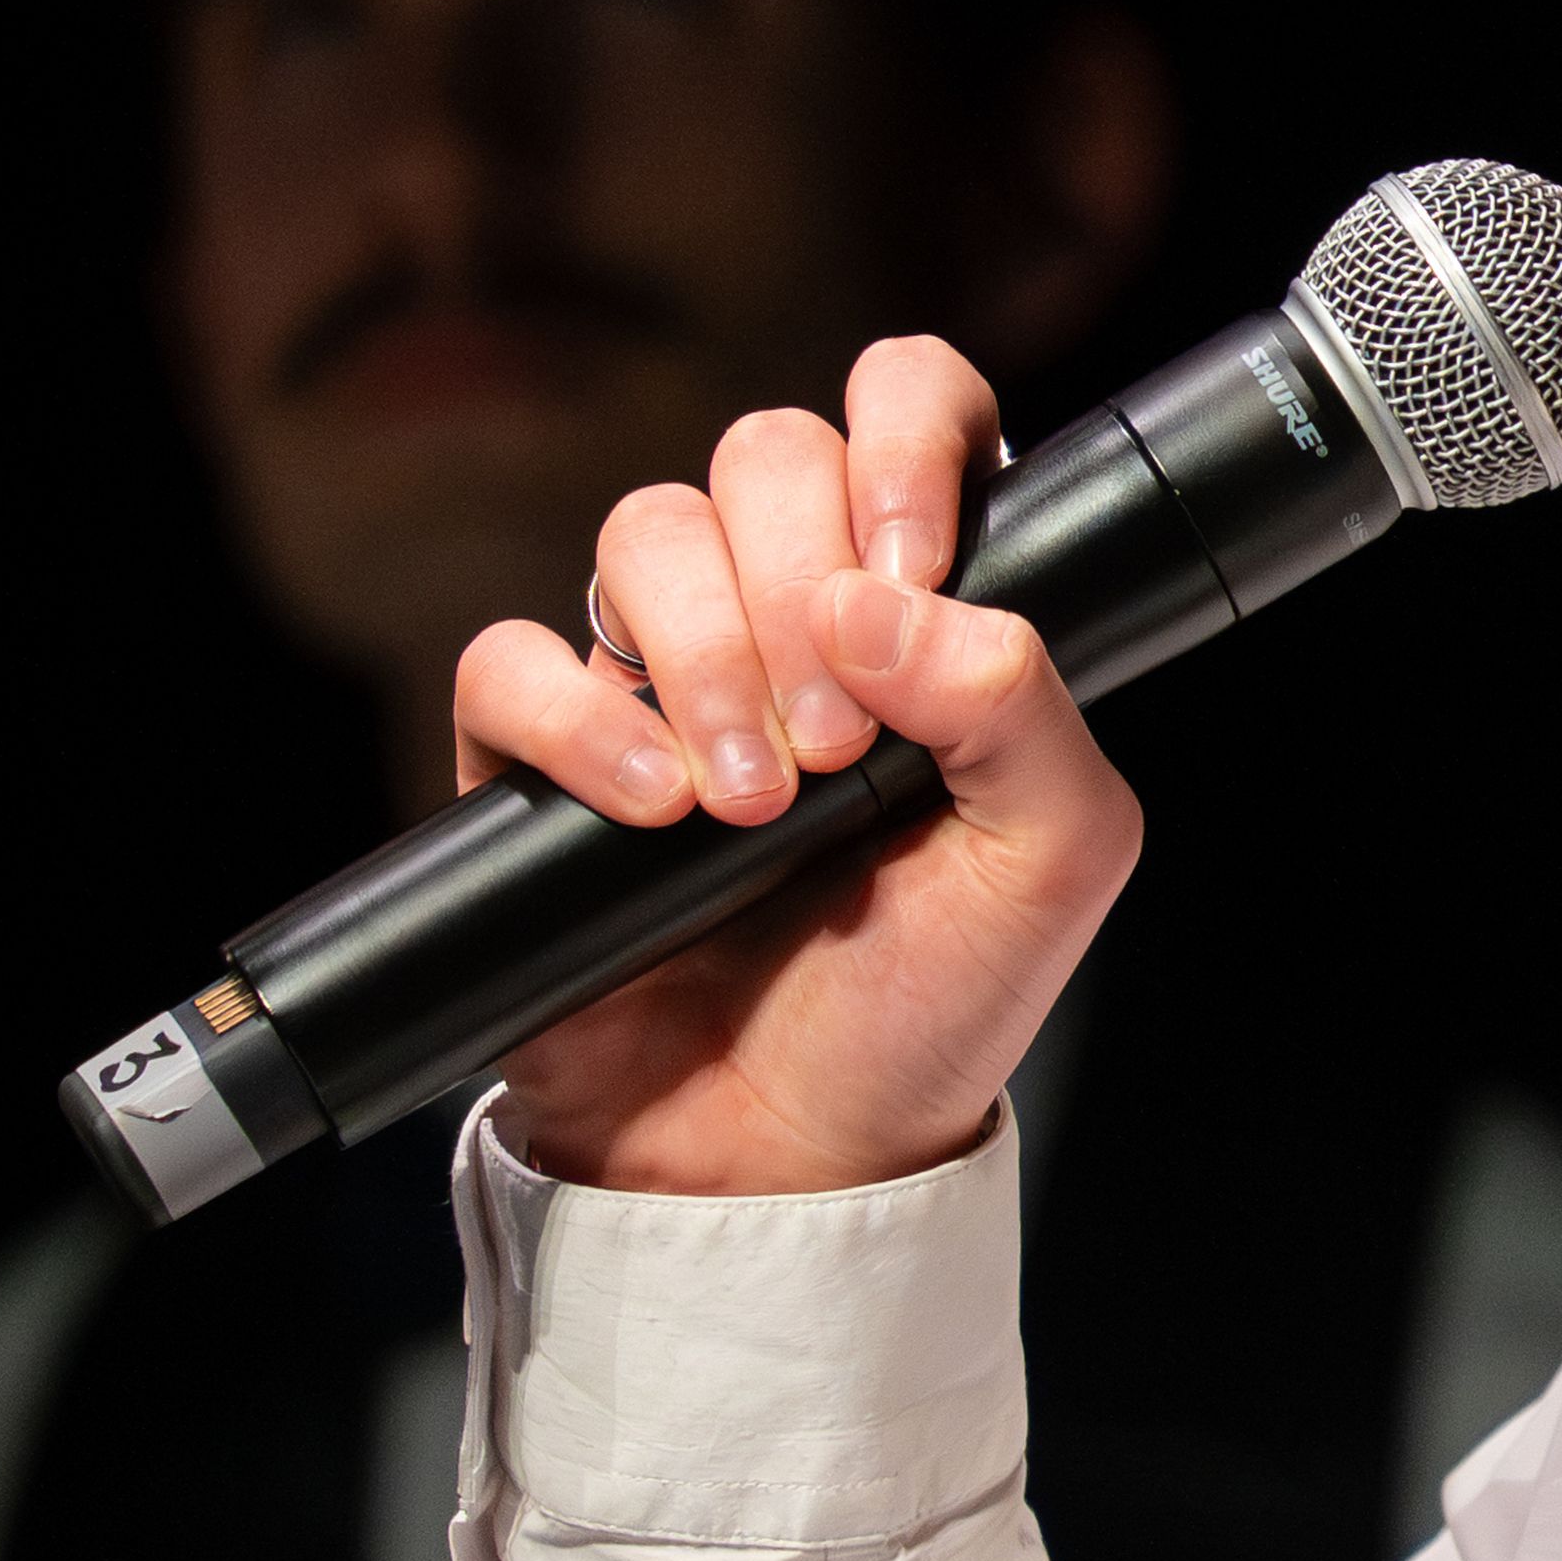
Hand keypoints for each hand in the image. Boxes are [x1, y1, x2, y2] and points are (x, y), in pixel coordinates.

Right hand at [450, 336, 1138, 1196]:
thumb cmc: (932, 1003)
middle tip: (840, 748)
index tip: (911, 564)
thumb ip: (1021, 703)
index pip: (907, 403)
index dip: (906, 437)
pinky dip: (578, 717)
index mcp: (922, 601)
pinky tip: (652, 802)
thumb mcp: (1052, 857)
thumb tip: (883, 600)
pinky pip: (510, 659)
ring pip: (641, 533)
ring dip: (707, 655)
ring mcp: (660, 673)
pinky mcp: (542, 758)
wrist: (795, 1157)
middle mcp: (789, 610)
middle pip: (762, 455)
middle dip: (802, 581)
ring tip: (754, 801)